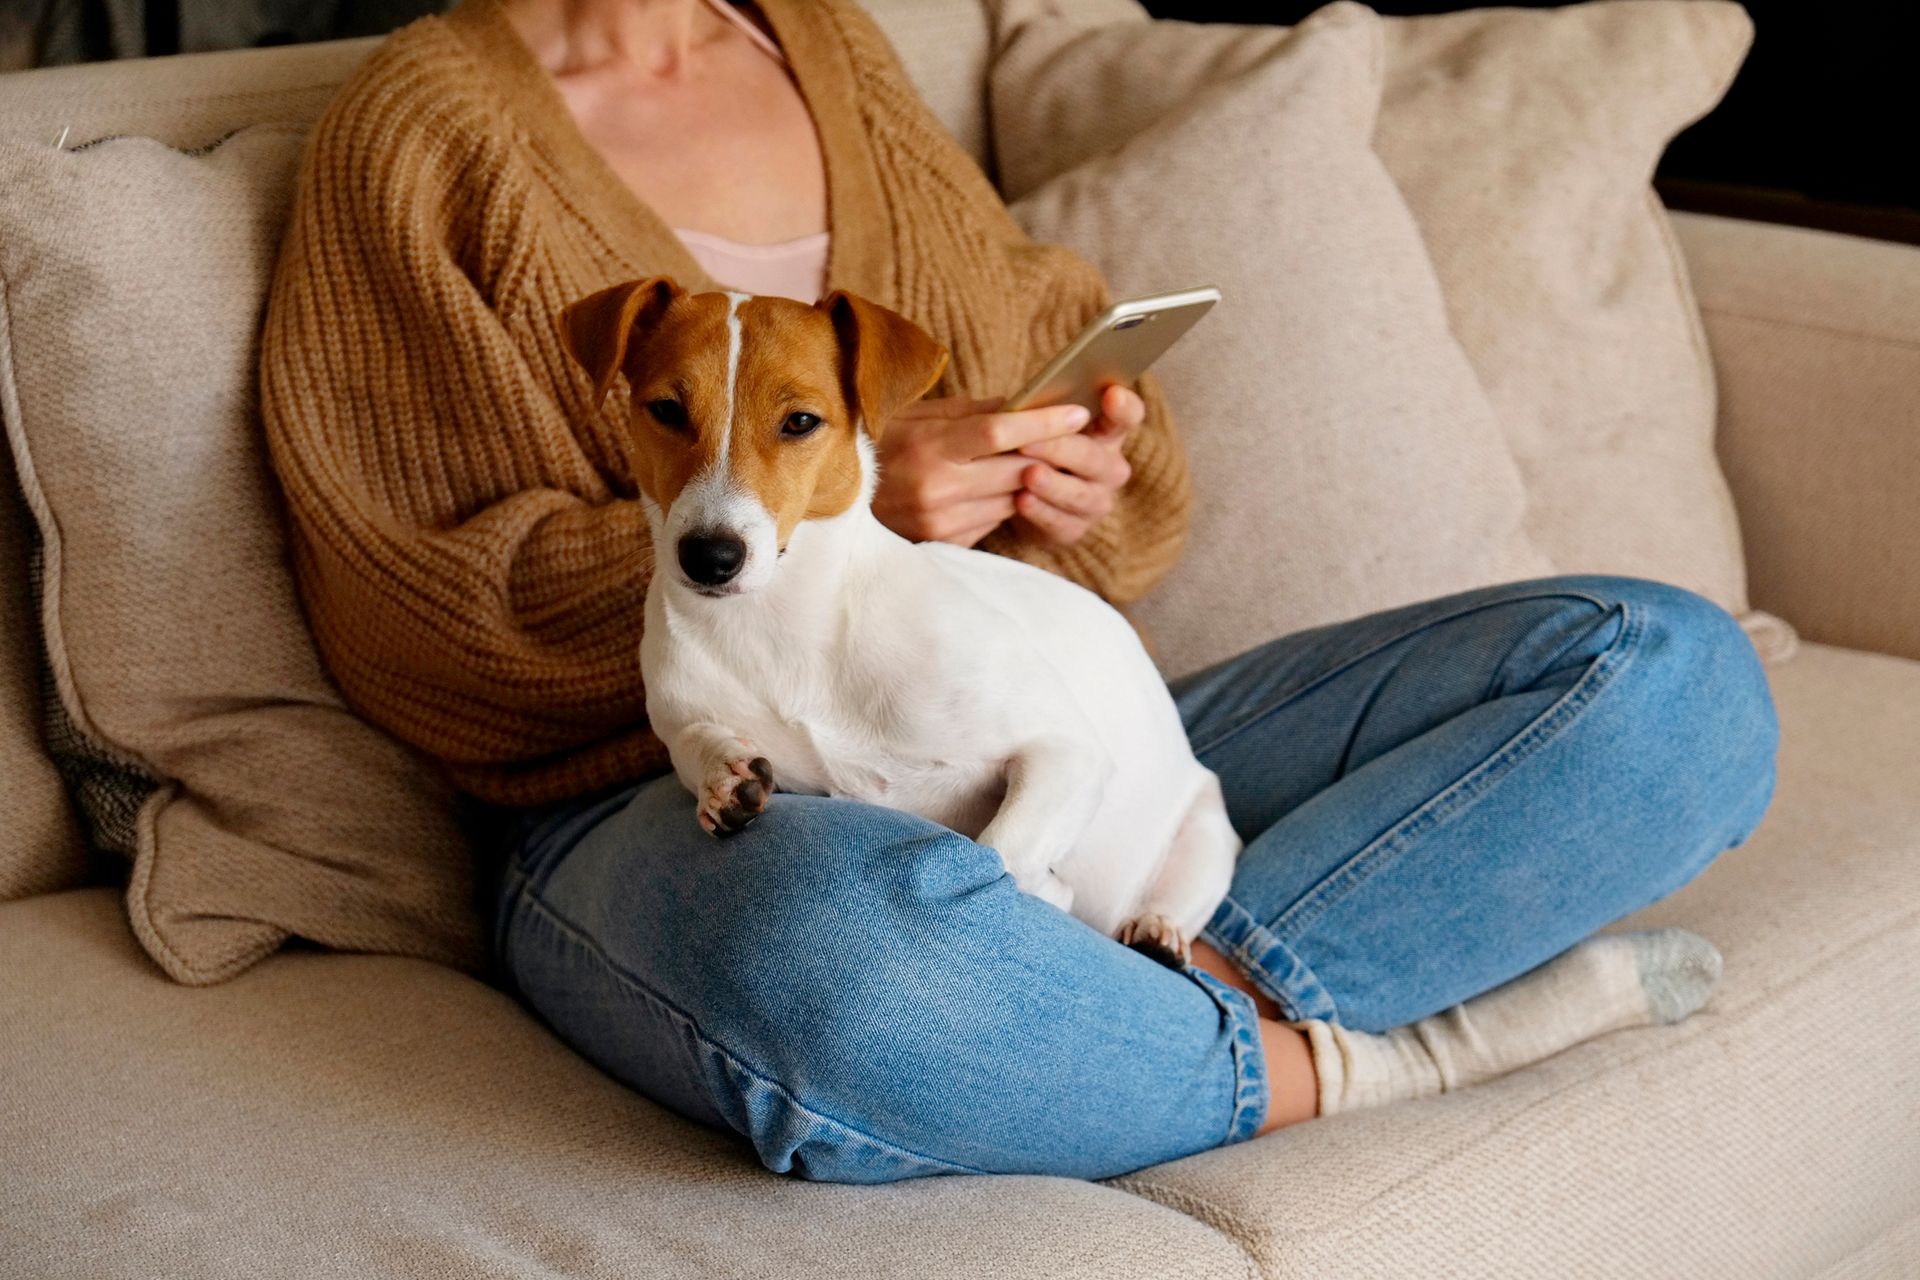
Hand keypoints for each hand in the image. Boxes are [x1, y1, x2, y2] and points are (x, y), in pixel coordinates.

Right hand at [875, 396, 1094, 546]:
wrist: (837, 498)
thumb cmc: (879, 444)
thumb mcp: (917, 416)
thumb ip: (972, 412)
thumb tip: (1022, 403)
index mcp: (929, 447)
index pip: (1000, 432)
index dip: (1044, 421)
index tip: (1078, 413)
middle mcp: (938, 488)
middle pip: (1017, 468)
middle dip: (1049, 453)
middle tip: (1075, 436)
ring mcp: (943, 520)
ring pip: (1013, 497)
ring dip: (1031, 480)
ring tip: (1042, 459)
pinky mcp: (945, 542)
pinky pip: (994, 519)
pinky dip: (1004, 502)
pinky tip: (999, 487)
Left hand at [1009, 384, 1140, 546]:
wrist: (1023, 497)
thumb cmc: (1036, 449)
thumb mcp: (1041, 426)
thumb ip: (1043, 413)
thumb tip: (1024, 402)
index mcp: (1107, 433)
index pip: (1127, 416)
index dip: (1123, 407)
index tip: (1112, 395)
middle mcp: (1110, 468)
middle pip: (1093, 457)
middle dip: (1060, 448)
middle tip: (1028, 441)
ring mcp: (1096, 501)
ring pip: (1079, 493)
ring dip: (1052, 484)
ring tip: (1028, 474)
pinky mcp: (1075, 529)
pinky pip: (1060, 522)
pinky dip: (1040, 511)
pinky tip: (1022, 500)